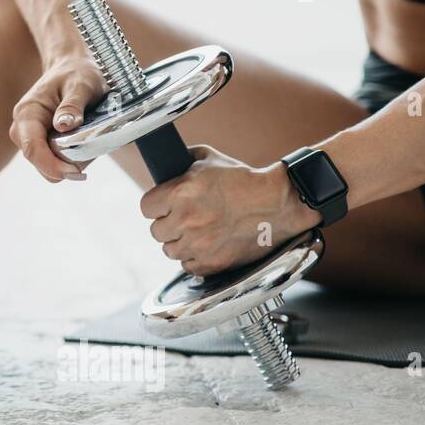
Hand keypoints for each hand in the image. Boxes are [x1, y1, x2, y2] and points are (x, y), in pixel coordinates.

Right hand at [9, 49, 106, 181]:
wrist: (72, 68)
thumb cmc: (76, 73)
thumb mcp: (80, 84)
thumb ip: (72, 105)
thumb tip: (64, 126)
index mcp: (27, 113)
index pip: (32, 148)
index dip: (52, 165)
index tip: (76, 171)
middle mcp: (23, 130)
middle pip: (40, 163)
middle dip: (64, 164)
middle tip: (92, 150)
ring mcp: (32, 139)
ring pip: (48, 167)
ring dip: (70, 161)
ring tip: (89, 140)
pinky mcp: (43, 145)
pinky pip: (55, 162)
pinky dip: (72, 158)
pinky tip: (84, 141)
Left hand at [139, 146, 317, 275]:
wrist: (278, 203)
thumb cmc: (244, 179)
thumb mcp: (208, 158)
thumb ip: (180, 162)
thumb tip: (164, 165)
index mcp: (179, 194)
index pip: (146, 207)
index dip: (156, 205)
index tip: (165, 205)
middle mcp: (185, 221)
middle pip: (156, 231)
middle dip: (169, 223)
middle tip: (186, 217)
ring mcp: (198, 245)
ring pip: (170, 250)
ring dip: (180, 242)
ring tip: (199, 231)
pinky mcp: (212, 263)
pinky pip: (188, 266)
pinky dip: (195, 258)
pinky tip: (208, 245)